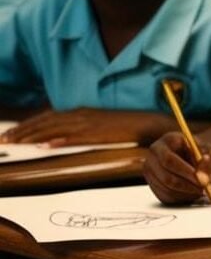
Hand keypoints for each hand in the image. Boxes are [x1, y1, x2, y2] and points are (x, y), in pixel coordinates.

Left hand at [0, 108, 170, 146]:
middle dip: (22, 131)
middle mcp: (80, 115)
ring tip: (16, 143)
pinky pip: (75, 136)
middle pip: (45, 122)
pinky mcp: (98, 133)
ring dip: (33, 135)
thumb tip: (58, 139)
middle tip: (4, 140)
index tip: (10, 134)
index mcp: (79, 112)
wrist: (148, 124)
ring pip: (54, 128)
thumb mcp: (97, 124)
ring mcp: (89, 123)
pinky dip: (60, 140)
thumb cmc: (125, 126)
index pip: (45, 117)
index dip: (26, 126)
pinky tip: (47, 145)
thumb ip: (79, 128)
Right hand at [143, 132, 210, 204]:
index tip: (202, 181)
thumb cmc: (207, 155)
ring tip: (202, 190)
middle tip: (204, 190)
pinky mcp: (153, 185)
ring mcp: (151, 171)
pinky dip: (181, 198)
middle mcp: (154, 155)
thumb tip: (202, 177)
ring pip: (166, 189)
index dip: (185, 172)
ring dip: (186, 193)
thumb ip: (210, 163)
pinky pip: (165, 197)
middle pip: (165, 177)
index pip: (169, 160)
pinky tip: (193, 193)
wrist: (201, 161)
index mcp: (167, 141)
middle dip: (187, 186)